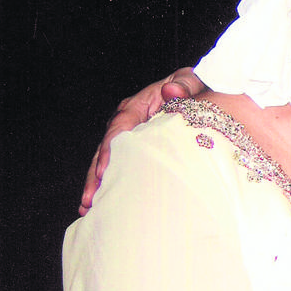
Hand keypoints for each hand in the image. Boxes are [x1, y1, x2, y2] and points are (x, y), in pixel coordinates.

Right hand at [79, 67, 205, 214]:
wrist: (202, 90)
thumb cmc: (196, 87)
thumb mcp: (193, 83)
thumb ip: (184, 87)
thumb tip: (171, 91)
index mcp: (138, 105)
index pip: (119, 127)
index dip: (110, 149)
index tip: (104, 170)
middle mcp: (127, 120)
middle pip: (106, 148)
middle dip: (96, 175)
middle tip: (90, 199)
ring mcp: (129, 135)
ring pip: (107, 160)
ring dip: (98, 184)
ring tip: (88, 208)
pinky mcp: (135, 148)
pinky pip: (119, 165)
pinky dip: (110, 183)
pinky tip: (102, 203)